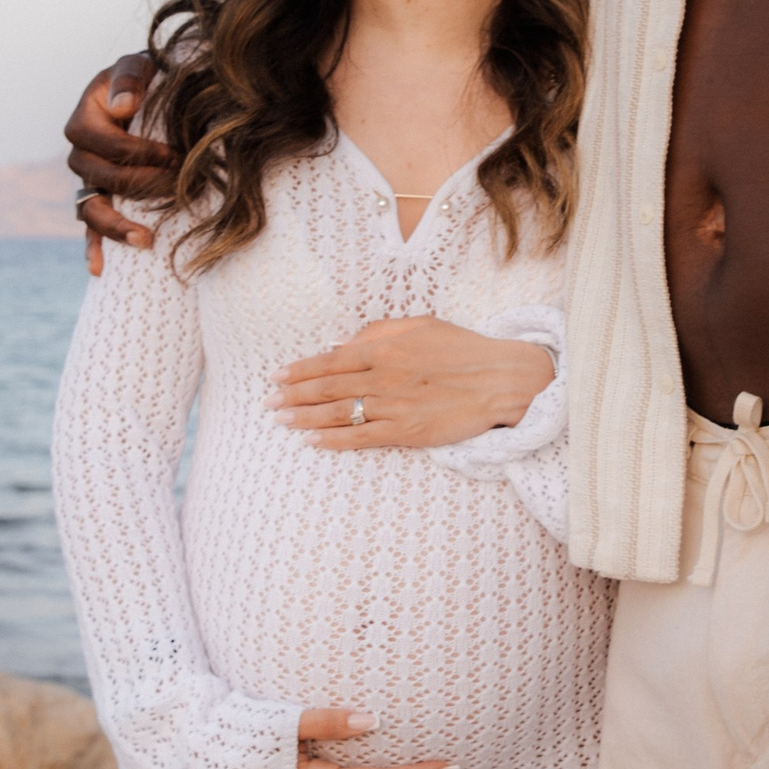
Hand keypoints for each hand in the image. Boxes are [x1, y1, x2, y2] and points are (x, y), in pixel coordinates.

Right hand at [67, 55, 169, 276]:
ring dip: (115, 227)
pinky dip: (93, 246)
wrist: (149, 93)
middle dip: (141, 187)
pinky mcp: (100, 197)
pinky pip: (90, 227)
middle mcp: (81, 155)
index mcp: (84, 121)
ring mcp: (89, 180)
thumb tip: (123, 108)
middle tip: (179, 188)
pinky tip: (100, 269)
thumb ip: (129, 79)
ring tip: (144, 241)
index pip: (106, 145)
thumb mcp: (136, 66)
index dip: (138, 153)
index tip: (173, 155)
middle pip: (102, 179)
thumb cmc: (144, 77)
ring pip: (91, 209)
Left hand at [271, 318, 555, 451]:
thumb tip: (343, 344)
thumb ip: (379, 331)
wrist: (500, 380)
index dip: (300, 370)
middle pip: (326, 387)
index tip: (277, 376)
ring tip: (280, 420)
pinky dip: (333, 441)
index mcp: (385, 348)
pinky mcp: (406, 431)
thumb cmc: (463, 349)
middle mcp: (383, 376)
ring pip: (337, 413)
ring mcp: (393, 406)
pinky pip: (360, 438)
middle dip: (293, 395)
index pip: (331, 360)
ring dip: (304, 418)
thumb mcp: (421, 325)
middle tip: (268, 402)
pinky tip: (312, 442)